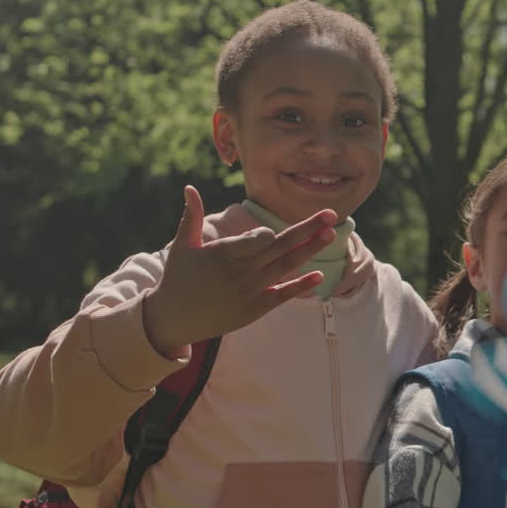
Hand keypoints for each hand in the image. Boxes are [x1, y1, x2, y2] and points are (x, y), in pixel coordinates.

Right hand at [143, 185, 336, 355]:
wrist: (175, 319)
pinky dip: (302, 285)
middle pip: (280, 247)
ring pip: (287, 267)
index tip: (270, 232)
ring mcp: (251, 291)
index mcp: (223, 254)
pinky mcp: (256, 309)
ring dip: (311, 251)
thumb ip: (191, 216)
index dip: (265, 235)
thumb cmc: (179, 277)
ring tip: (331, 234)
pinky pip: (283, 295)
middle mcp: (241, 272)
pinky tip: (320, 275)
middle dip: (307, 230)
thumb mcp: (182, 245)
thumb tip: (189, 188)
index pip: (256, 241)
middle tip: (331, 214)